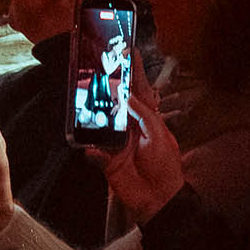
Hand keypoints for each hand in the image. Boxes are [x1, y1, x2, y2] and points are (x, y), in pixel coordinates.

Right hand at [91, 59, 183, 223]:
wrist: (159, 198)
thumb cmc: (166, 166)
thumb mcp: (159, 135)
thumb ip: (142, 114)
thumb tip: (125, 96)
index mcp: (147, 118)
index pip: (139, 90)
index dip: (134, 71)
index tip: (128, 50)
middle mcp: (130, 126)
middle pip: (115, 101)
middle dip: (106, 85)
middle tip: (97, 67)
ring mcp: (116, 142)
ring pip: (100, 121)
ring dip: (92, 111)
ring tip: (83, 96)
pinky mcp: (105, 160)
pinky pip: (92, 151)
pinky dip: (88, 148)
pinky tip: (86, 143)